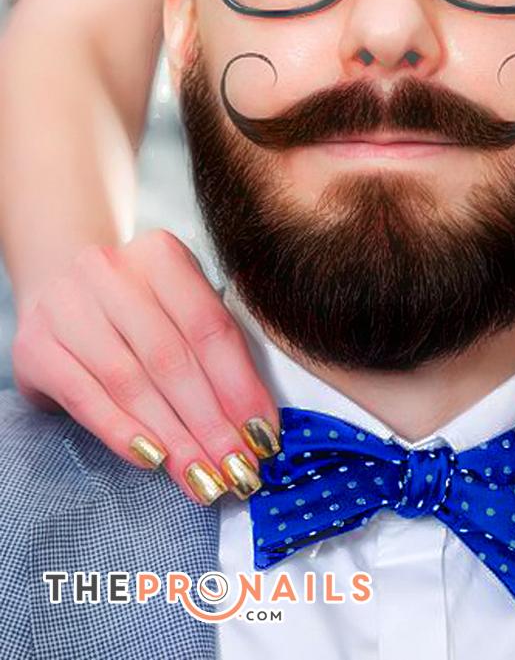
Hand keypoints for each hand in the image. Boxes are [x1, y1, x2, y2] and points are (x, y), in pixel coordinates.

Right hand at [12, 229, 280, 504]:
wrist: (59, 286)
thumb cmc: (138, 305)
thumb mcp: (178, 304)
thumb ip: (215, 350)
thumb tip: (256, 424)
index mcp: (160, 254)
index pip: (210, 327)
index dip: (240, 387)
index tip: (263, 434)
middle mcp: (110, 272)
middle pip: (173, 359)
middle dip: (211, 423)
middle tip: (237, 469)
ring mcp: (67, 306)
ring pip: (132, 383)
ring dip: (174, 438)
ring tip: (202, 476)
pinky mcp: (36, 346)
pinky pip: (87, 398)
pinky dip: (123, 433)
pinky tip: (154, 460)